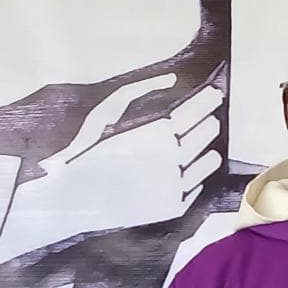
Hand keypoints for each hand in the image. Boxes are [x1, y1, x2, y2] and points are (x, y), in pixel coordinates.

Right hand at [0, 75, 223, 262]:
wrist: (73, 200)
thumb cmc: (87, 152)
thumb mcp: (104, 112)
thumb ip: (139, 90)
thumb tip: (172, 79)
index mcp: (158, 133)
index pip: (198, 109)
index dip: (208, 99)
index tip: (214, 94)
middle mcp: (173, 160)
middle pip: (208, 132)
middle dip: (206, 122)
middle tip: (203, 119)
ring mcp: (175, 186)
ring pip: (210, 161)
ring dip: (204, 150)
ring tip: (191, 148)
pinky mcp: (173, 208)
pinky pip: (197, 187)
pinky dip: (191, 177)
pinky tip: (178, 172)